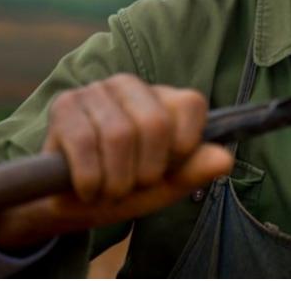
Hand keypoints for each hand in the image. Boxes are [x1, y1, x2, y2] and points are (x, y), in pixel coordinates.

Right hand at [0, 74, 233, 252]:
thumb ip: (193, 171)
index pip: (191, 104)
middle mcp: (130, 85)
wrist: (66, 205)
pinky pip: (84, 143)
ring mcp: (96, 91)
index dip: (184, 145)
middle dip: (146, 171)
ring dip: (115, 180)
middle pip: (156, 123)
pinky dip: (90, 179)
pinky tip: (87, 189)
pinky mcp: (64, 105)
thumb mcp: (163, 187)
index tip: (166, 169)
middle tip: (132, 186)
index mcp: (161, 99)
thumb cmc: (121, 188)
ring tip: (108, 190)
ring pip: (120, 135)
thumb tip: (226, 158)